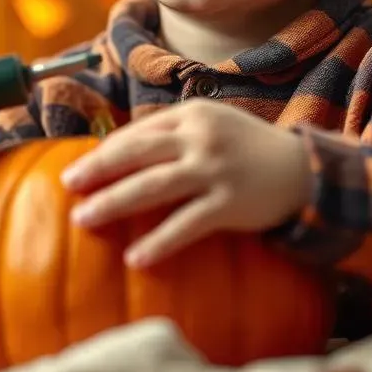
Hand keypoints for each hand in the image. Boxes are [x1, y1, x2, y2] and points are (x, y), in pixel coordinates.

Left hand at [61, 98, 312, 267]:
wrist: (304, 169)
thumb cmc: (250, 149)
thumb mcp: (213, 125)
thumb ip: (175, 133)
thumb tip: (123, 151)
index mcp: (192, 114)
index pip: (138, 132)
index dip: (106, 150)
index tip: (79, 166)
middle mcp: (200, 137)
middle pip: (136, 153)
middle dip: (97, 170)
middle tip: (67, 185)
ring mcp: (214, 170)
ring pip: (152, 186)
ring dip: (113, 203)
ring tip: (83, 219)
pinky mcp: (229, 203)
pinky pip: (185, 224)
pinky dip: (158, 241)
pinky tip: (134, 257)